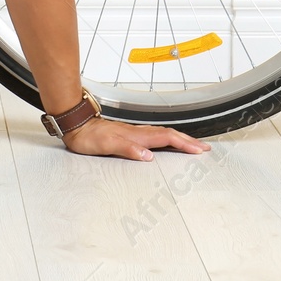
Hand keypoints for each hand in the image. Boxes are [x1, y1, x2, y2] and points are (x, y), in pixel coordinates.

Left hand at [60, 117, 210, 160]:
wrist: (76, 125)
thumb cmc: (89, 136)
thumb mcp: (106, 145)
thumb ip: (127, 149)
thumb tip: (148, 156)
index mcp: (136, 135)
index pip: (166, 138)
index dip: (184, 144)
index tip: (199, 150)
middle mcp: (138, 133)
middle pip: (169, 135)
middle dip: (188, 141)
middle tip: (204, 148)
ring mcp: (135, 133)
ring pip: (163, 134)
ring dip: (180, 139)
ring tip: (193, 145)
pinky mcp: (130, 135)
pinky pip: (155, 136)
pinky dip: (167, 139)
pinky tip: (167, 143)